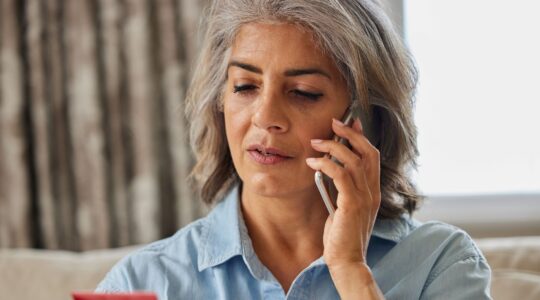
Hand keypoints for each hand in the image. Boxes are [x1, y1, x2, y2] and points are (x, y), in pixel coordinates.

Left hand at [306, 117, 381, 297]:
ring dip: (333, 146)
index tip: (350, 123)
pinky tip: (312, 162)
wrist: (346, 260)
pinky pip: (340, 175)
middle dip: (350, 134)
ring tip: (315, 142)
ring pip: (353, 160)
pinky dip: (325, 164)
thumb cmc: (341, 236)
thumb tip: (328, 169)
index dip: (361, 137)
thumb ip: (340, 189)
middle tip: (334, 123)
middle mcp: (372, 191)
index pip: (372, 156)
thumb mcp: (342, 207)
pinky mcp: (352, 205)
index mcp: (373, 191)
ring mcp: (364, 198)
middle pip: (367, 152)